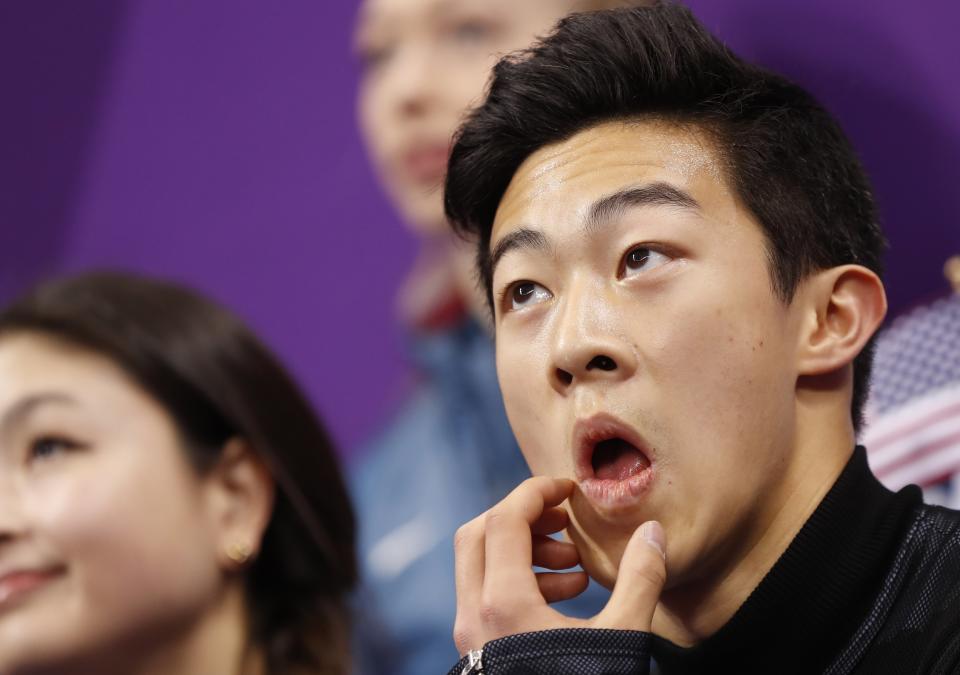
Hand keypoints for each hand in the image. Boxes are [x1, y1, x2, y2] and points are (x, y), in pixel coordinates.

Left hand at [453, 476, 666, 654]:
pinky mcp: (477, 653)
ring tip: (574, 567)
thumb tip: (652, 531)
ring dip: (524, 551)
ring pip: (479, 566)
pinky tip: (567, 596)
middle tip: (564, 520)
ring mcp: (470, 637)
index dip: (536, 491)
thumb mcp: (622, 639)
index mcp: (503, 604)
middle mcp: (474, 616)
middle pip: (478, 534)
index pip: (504, 519)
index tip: (568, 486)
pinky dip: (518, 581)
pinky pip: (486, 596)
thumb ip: (640, 579)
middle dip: (522, 517)